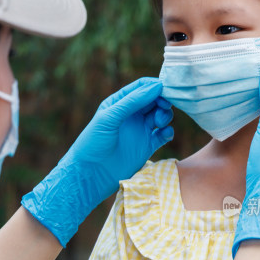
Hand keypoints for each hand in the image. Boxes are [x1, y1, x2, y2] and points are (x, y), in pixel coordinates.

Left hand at [21, 77, 172, 244]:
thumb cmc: (93, 143)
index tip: (164, 88)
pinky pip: (163, 135)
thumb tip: (157, 86)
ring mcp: (140, 131)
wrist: (91, 174)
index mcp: (119, 103)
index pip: (141, 87)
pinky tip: (164, 134)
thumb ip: (133, 101)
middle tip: (164, 106)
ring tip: (159, 122)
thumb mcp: (110, 117)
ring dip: (165, 115)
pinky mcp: (147, 146)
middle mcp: (131, 115)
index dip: (154, 86)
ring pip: (160, 116)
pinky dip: (168, 132)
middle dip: (162, 100)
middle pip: (154, 100)